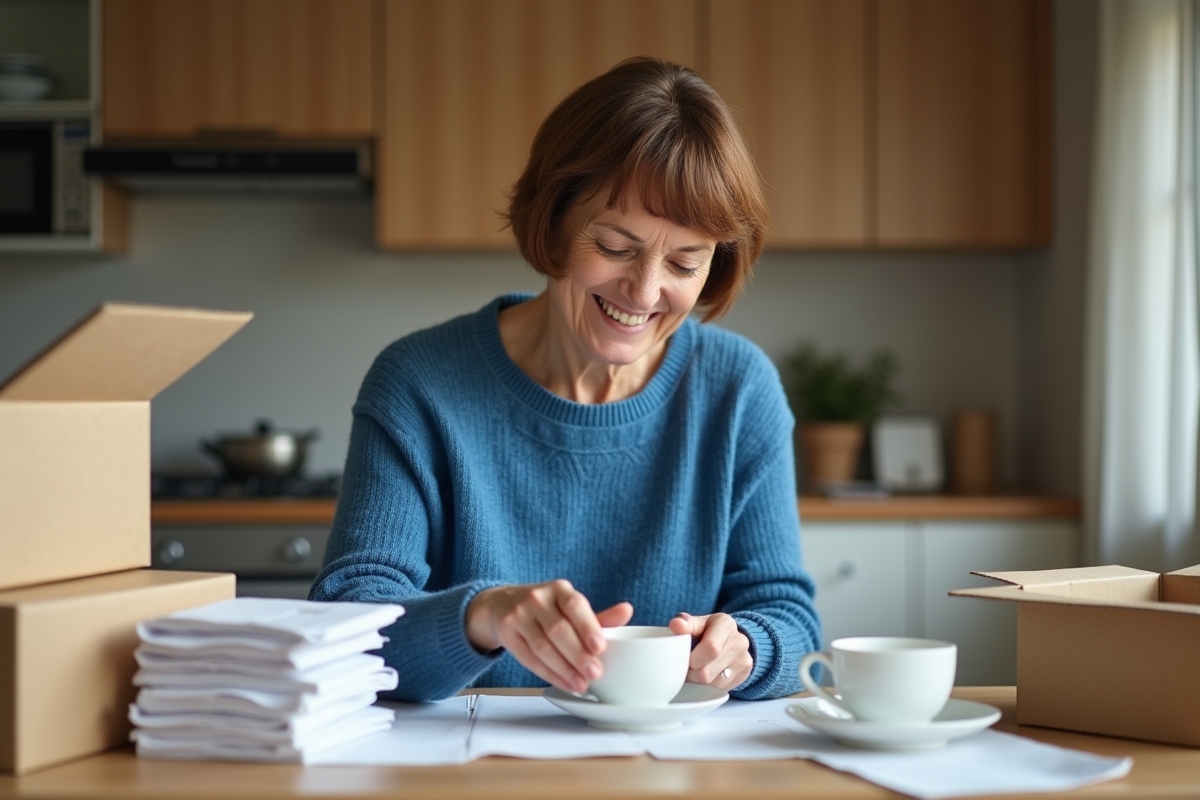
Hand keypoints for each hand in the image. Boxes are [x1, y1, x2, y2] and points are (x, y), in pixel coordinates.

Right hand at [465, 579, 633, 693]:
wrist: (503, 604)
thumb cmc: (547, 609)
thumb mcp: (570, 608)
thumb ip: (599, 616)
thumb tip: (628, 611)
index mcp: (559, 590)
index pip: (574, 606)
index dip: (588, 627)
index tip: (600, 647)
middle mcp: (537, 598)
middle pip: (558, 630)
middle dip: (578, 654)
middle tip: (595, 673)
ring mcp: (518, 615)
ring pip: (542, 647)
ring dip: (564, 669)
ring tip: (582, 684)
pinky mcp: (506, 632)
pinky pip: (529, 658)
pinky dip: (549, 673)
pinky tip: (564, 682)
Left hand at [669, 612, 751, 689]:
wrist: (732, 638)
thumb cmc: (709, 630)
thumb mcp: (698, 623)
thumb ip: (686, 623)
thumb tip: (675, 625)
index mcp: (725, 625)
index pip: (710, 648)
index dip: (692, 660)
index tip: (682, 660)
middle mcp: (739, 642)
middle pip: (708, 671)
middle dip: (691, 674)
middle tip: (684, 669)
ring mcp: (744, 659)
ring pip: (713, 684)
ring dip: (698, 683)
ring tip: (693, 674)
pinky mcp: (745, 674)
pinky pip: (721, 689)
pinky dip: (709, 687)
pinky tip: (705, 678)